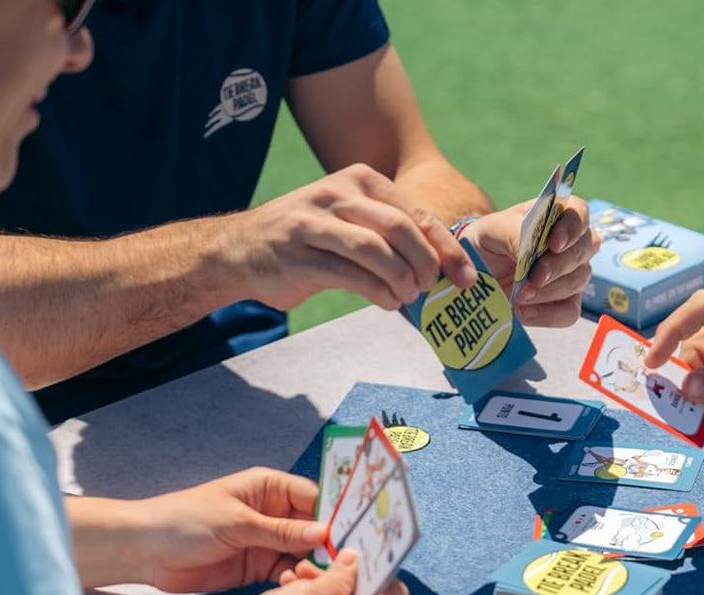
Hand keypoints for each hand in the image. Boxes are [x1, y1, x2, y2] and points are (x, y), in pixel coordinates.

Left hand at [135, 468, 326, 593]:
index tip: (353, 534)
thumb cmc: (186, 521)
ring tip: (314, 578)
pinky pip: (287, 572)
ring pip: (303, 553)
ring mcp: (266, 541)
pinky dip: (294, 579)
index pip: (313, 498)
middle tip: (344, 563)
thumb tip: (325, 532)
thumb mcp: (238, 522)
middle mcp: (274, 513)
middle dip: (328, 544)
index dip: (333, 514)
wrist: (145, 551)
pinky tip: (294, 586)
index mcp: (269, 488)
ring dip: (312, 565)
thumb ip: (282, 530)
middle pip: (314, 527)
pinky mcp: (257, 567)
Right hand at [221, 163, 476, 311]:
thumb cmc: (308, 240)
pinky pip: (349, 274)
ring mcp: (314, 223)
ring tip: (409, 296)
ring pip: (375, 249)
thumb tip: (443, 265)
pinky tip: (389, 304)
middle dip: (426, 263)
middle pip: (400, 228)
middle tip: (431, 288)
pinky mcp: (298, 255)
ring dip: (402, 279)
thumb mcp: (350, 221)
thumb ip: (390, 234)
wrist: (237, 250)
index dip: (446, 247)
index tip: (466, 277)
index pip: (415, 213)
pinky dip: (378, 293)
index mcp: (358, 180)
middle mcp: (336, 194)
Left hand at [464, 195, 598, 326]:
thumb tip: (527, 252)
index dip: (572, 228)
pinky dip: (548, 315)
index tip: (554, 243)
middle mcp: (572, 243)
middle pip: (584, 250)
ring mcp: (573, 273)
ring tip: (521, 296)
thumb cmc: (490, 242)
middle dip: (559, 265)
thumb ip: (511, 233)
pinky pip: (569, 312)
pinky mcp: (567, 302)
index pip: (579, 213)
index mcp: (557, 215)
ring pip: (578, 281)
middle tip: (535, 277)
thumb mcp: (492, 230)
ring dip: (550, 291)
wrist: (479, 270)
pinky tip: (525, 312)